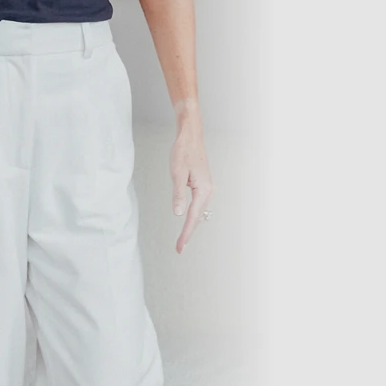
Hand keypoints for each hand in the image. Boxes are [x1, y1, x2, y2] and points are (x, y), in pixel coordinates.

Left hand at [171, 118, 213, 253]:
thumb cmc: (184, 151)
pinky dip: (193, 215)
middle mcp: (209, 191)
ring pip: (199, 212)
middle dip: (188, 233)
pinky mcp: (204, 185)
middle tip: (179, 248)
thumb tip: (178, 214)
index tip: (180, 246)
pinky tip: (188, 220)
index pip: (192, 217)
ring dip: (191, 225)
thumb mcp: (177, 174)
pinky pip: (199, 205)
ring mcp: (207, 188)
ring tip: (182, 239)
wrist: (191, 136)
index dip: (185, 233)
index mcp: (203, 190)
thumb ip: (178, 195)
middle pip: (197, 218)